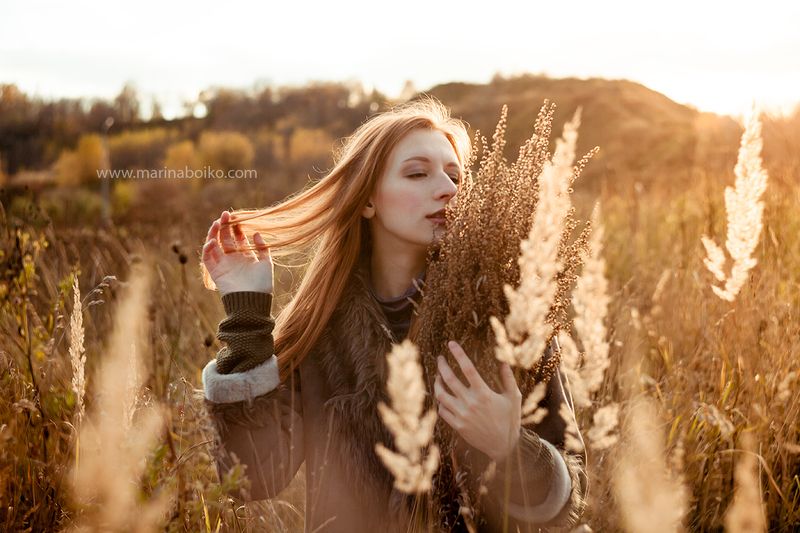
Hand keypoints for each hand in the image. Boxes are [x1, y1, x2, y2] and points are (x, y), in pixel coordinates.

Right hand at [202, 210, 273, 295]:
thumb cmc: (263, 284)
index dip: (236, 227)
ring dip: (213, 233)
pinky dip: (207, 249)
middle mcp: (233, 259)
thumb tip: (256, 233)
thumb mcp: (266, 263)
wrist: (253, 301)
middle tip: (225, 214)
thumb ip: (262, 248)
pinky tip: (212, 241)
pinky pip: (208, 259)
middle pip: (225, 238)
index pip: (237, 237)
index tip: (236, 217)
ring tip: (217, 223)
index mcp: (245, 256)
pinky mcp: (215, 272)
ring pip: (214, 245)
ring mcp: (223, 265)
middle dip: (224, 226)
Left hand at [434, 340, 521, 462]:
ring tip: (438, 377)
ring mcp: (462, 415)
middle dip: (441, 366)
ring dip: (437, 383)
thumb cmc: (510, 420)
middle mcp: (470, 403)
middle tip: (440, 358)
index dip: (458, 354)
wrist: (504, 446)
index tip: (451, 344)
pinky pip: (442, 411)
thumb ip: (508, 379)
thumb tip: (503, 361)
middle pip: (449, 379)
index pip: (468, 368)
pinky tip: (443, 397)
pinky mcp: (458, 426)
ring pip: (441, 395)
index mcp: (484, 393)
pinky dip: (440, 402)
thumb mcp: (513, 398)